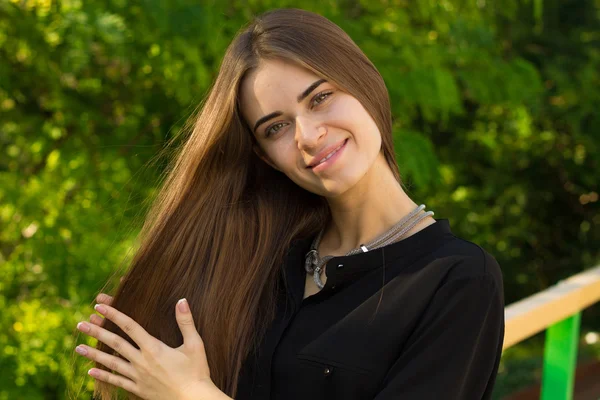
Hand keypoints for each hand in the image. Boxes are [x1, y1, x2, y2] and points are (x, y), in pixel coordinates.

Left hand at [75, 294, 218, 399]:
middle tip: (80, 324)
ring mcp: (138, 377)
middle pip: (115, 343)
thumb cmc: (196, 372)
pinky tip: (90, 372)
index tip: (99, 306)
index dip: (114, 315)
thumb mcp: (195, 345)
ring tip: (78, 347)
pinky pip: (116, 382)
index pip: (130, 326)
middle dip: (97, 332)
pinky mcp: (138, 389)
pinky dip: (102, 377)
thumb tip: (182, 301)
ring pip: (111, 363)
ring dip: (93, 354)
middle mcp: (142, 361)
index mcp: (154, 348)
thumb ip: (186, 322)